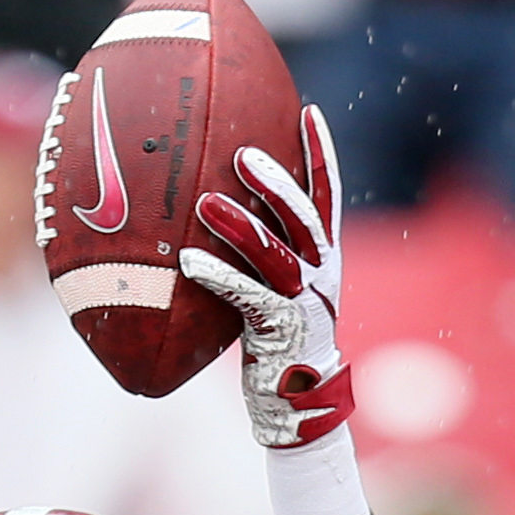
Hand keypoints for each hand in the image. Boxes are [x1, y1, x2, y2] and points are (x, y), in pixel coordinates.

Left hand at [179, 106, 352, 448]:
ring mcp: (302, 301)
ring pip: (274, 252)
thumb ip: (261, 252)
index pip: (327, 193)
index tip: (307, 111)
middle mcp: (320, 272)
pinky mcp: (279, 330)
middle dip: (275, 180)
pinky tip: (187, 259)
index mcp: (324, 256)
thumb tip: (212, 208)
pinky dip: (217, 275)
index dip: (320, 153)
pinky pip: (245, 296)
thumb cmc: (277, 339)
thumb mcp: (277, 288)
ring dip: (240, 224)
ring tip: (206, 202)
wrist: (298, 404)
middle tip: (242, 152)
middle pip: (302, 215)